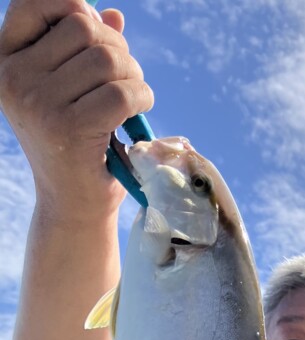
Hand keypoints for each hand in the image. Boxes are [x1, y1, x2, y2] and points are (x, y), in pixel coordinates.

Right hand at [0, 0, 153, 222]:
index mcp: (5, 61)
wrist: (73, 204)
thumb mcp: (72, 89)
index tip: (94, 35)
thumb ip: (86, 49)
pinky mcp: (69, 128)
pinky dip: (142, 99)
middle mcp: (14, 79)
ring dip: (133, 75)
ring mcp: (38, 103)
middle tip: (125, 77)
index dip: (73, 7)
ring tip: (132, 98)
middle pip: (83, 26)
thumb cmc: (76, 143)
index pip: (33, 2)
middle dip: (116, 47)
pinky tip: (138, 113)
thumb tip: (113, 15)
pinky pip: (122, 93)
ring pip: (107, 58)